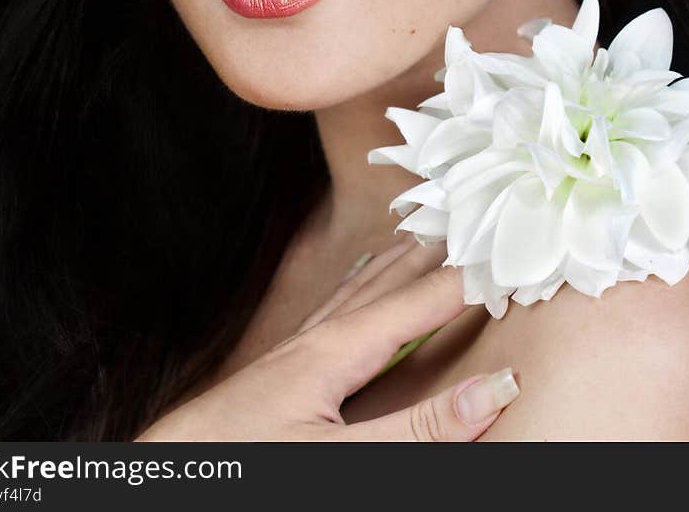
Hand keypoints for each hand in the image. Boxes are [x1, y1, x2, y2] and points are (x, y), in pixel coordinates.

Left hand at [135, 239, 519, 440]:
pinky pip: (339, 303)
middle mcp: (320, 335)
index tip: (517, 251)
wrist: (172, 469)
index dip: (472, 278)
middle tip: (479, 218)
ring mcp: (300, 345)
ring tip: (429, 232)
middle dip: (437, 251)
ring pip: (364, 286)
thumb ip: (419, 428)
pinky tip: (363, 277)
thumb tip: (497, 388)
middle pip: (393, 279)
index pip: (424, 302)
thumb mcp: (340, 457)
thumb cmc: (248, 461)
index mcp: (338, 348)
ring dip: (402, 259)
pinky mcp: (285, 363)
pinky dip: (366, 281)